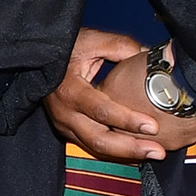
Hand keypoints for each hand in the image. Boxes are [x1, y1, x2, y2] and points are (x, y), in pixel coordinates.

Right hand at [45, 29, 195, 161]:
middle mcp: (64, 112)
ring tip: (153, 153)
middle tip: (158, 151)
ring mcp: (64, 124)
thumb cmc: (64, 48)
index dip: (128, 120)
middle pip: (99, 139)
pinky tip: (136, 151)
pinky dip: (116, 151)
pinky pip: (92, 146)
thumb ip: (120, 46)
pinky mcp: (68, 130)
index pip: (101, 111)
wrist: (37, 59)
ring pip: (96, 148)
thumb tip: (149, 55)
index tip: (153, 125)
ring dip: (127, 154)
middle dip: (131, 148)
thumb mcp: (90, 41)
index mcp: (69, 90)